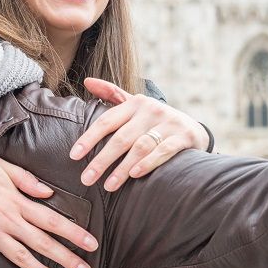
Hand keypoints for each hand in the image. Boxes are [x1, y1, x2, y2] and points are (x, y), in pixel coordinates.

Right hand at [0, 154, 97, 267]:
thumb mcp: (4, 167)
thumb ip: (28, 181)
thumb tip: (49, 193)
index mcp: (17, 202)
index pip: (52, 220)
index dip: (74, 233)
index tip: (91, 244)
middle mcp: (8, 221)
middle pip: (43, 242)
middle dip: (67, 258)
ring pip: (21, 257)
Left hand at [74, 78, 209, 191]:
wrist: (193, 128)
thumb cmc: (155, 120)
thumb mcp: (135, 104)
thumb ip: (112, 93)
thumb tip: (87, 81)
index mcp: (135, 103)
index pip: (107, 121)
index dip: (89, 138)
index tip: (74, 156)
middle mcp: (151, 110)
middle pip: (121, 138)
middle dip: (102, 160)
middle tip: (86, 179)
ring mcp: (168, 123)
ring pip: (140, 147)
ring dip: (122, 168)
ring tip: (108, 186)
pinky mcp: (183, 136)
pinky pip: (163, 151)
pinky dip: (148, 163)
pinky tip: (135, 175)